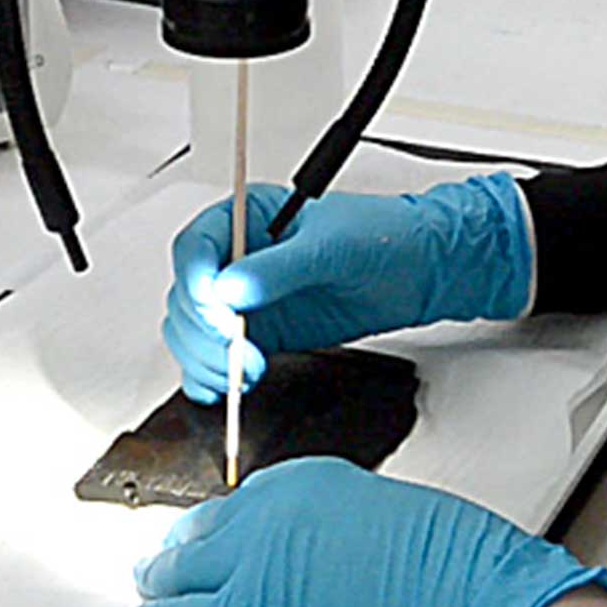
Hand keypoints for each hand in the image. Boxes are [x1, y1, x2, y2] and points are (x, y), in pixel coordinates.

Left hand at [127, 457, 606, 606]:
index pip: (240, 500)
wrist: (456, 589)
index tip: (206, 532)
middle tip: (159, 555)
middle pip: (203, 528)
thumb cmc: (439, 557)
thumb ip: (323, 529)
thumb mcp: (372, 516)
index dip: (219, 526)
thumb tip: (304, 557)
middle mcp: (268, 507)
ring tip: (148, 584)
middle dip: (179, 545)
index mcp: (302, 478)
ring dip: (162, 578)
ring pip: (181, 568)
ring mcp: (254, 555)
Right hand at [162, 174, 534, 403]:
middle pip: (188, 297)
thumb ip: (279, 267)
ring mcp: (245, 299)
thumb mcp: (331, 246)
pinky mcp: (259, 333)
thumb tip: (230, 288)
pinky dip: (211, 376)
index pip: (195, 248)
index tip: (218, 312)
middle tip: (240, 352)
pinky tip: (227, 387)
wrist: (418, 270)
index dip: (196, 282)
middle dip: (204, 331)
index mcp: (246, 218)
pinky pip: (214, 358)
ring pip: (193, 332)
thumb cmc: (380, 237)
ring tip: (246, 373)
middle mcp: (237, 258)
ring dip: (208, 359)